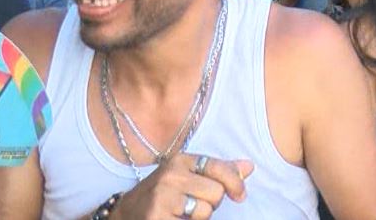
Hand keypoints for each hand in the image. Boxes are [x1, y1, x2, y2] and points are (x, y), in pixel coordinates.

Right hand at [112, 153, 253, 219]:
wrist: (126, 212)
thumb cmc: (164, 193)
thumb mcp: (188, 175)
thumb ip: (218, 171)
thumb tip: (249, 166)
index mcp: (180, 161)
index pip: (219, 167)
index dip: (235, 183)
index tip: (240, 195)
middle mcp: (170, 175)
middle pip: (216, 192)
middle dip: (211, 203)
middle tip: (195, 204)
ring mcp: (162, 198)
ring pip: (205, 211)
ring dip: (200, 218)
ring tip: (184, 214)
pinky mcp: (157, 218)